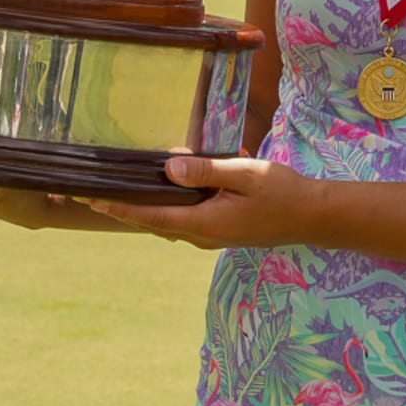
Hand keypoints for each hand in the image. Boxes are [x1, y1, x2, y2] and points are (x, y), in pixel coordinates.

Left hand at [84, 156, 323, 249]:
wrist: (313, 217)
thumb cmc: (282, 192)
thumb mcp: (245, 174)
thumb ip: (206, 171)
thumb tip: (168, 167)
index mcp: (204, 223)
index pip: (150, 216)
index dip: (119, 208)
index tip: (91, 201)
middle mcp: (201, 236)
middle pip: (152, 222)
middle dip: (123, 210)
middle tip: (93, 195)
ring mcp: (211, 237)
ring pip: (167, 222)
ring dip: (143, 210)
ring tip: (119, 193)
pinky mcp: (220, 231)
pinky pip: (183, 221)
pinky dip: (166, 209)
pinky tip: (164, 191)